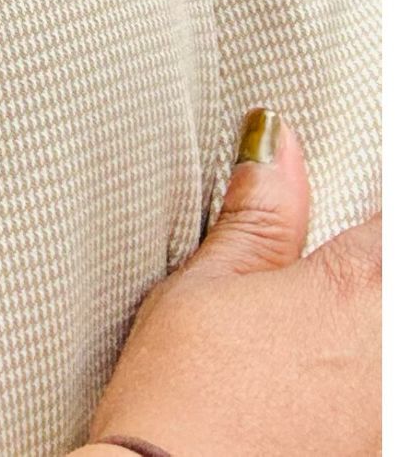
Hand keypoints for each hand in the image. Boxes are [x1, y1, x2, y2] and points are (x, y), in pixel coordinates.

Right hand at [74, 108, 379, 456]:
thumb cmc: (183, 402)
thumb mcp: (204, 286)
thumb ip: (258, 215)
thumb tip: (276, 145)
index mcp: (356, 287)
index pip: (395, 218)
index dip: (374, 212)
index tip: (351, 223)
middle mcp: (394, 348)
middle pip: (400, 274)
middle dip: (372, 266)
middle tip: (314, 294)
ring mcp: (395, 411)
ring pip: (395, 336)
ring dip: (370, 325)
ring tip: (318, 336)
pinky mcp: (381, 449)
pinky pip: (386, 395)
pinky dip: (366, 382)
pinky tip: (326, 382)